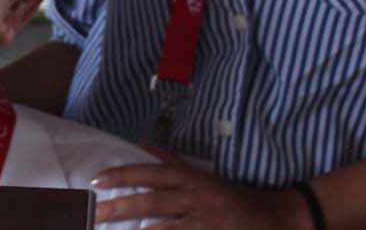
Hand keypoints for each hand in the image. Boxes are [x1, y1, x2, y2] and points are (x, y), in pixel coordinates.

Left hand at [92, 144, 312, 229]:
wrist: (272, 218)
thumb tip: (141, 144)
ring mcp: (203, 222)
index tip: (96, 180)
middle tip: (92, 212)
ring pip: (164, 228)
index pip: (151, 173)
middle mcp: (196, 198)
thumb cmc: (231, 196)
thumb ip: (171, 161)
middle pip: (152, 202)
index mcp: (191, 179)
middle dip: (120, 207)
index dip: (124, 175)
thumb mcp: (202, 175)